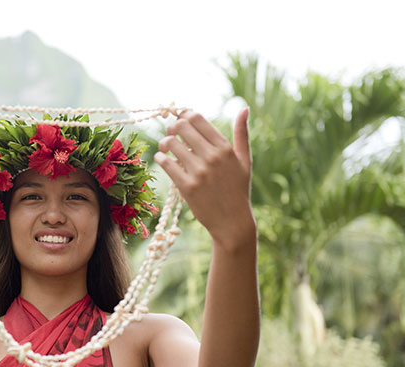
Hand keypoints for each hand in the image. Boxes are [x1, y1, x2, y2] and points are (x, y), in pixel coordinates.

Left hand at [154, 108, 254, 250]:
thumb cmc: (238, 189)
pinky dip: (160, 158)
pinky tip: (162, 159)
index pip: (197, 119)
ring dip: (164, 143)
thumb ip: (242, 133)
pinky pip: (166, 164)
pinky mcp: (187, 187)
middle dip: (171, 127)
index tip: (179, 120)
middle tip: (170, 134)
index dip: (184, 115)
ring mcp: (199, 172)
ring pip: (170, 144)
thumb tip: (244, 108)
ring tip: (164, 148)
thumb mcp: (245, 160)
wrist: (232, 221)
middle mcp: (212, 157)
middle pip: (181, 127)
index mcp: (225, 148)